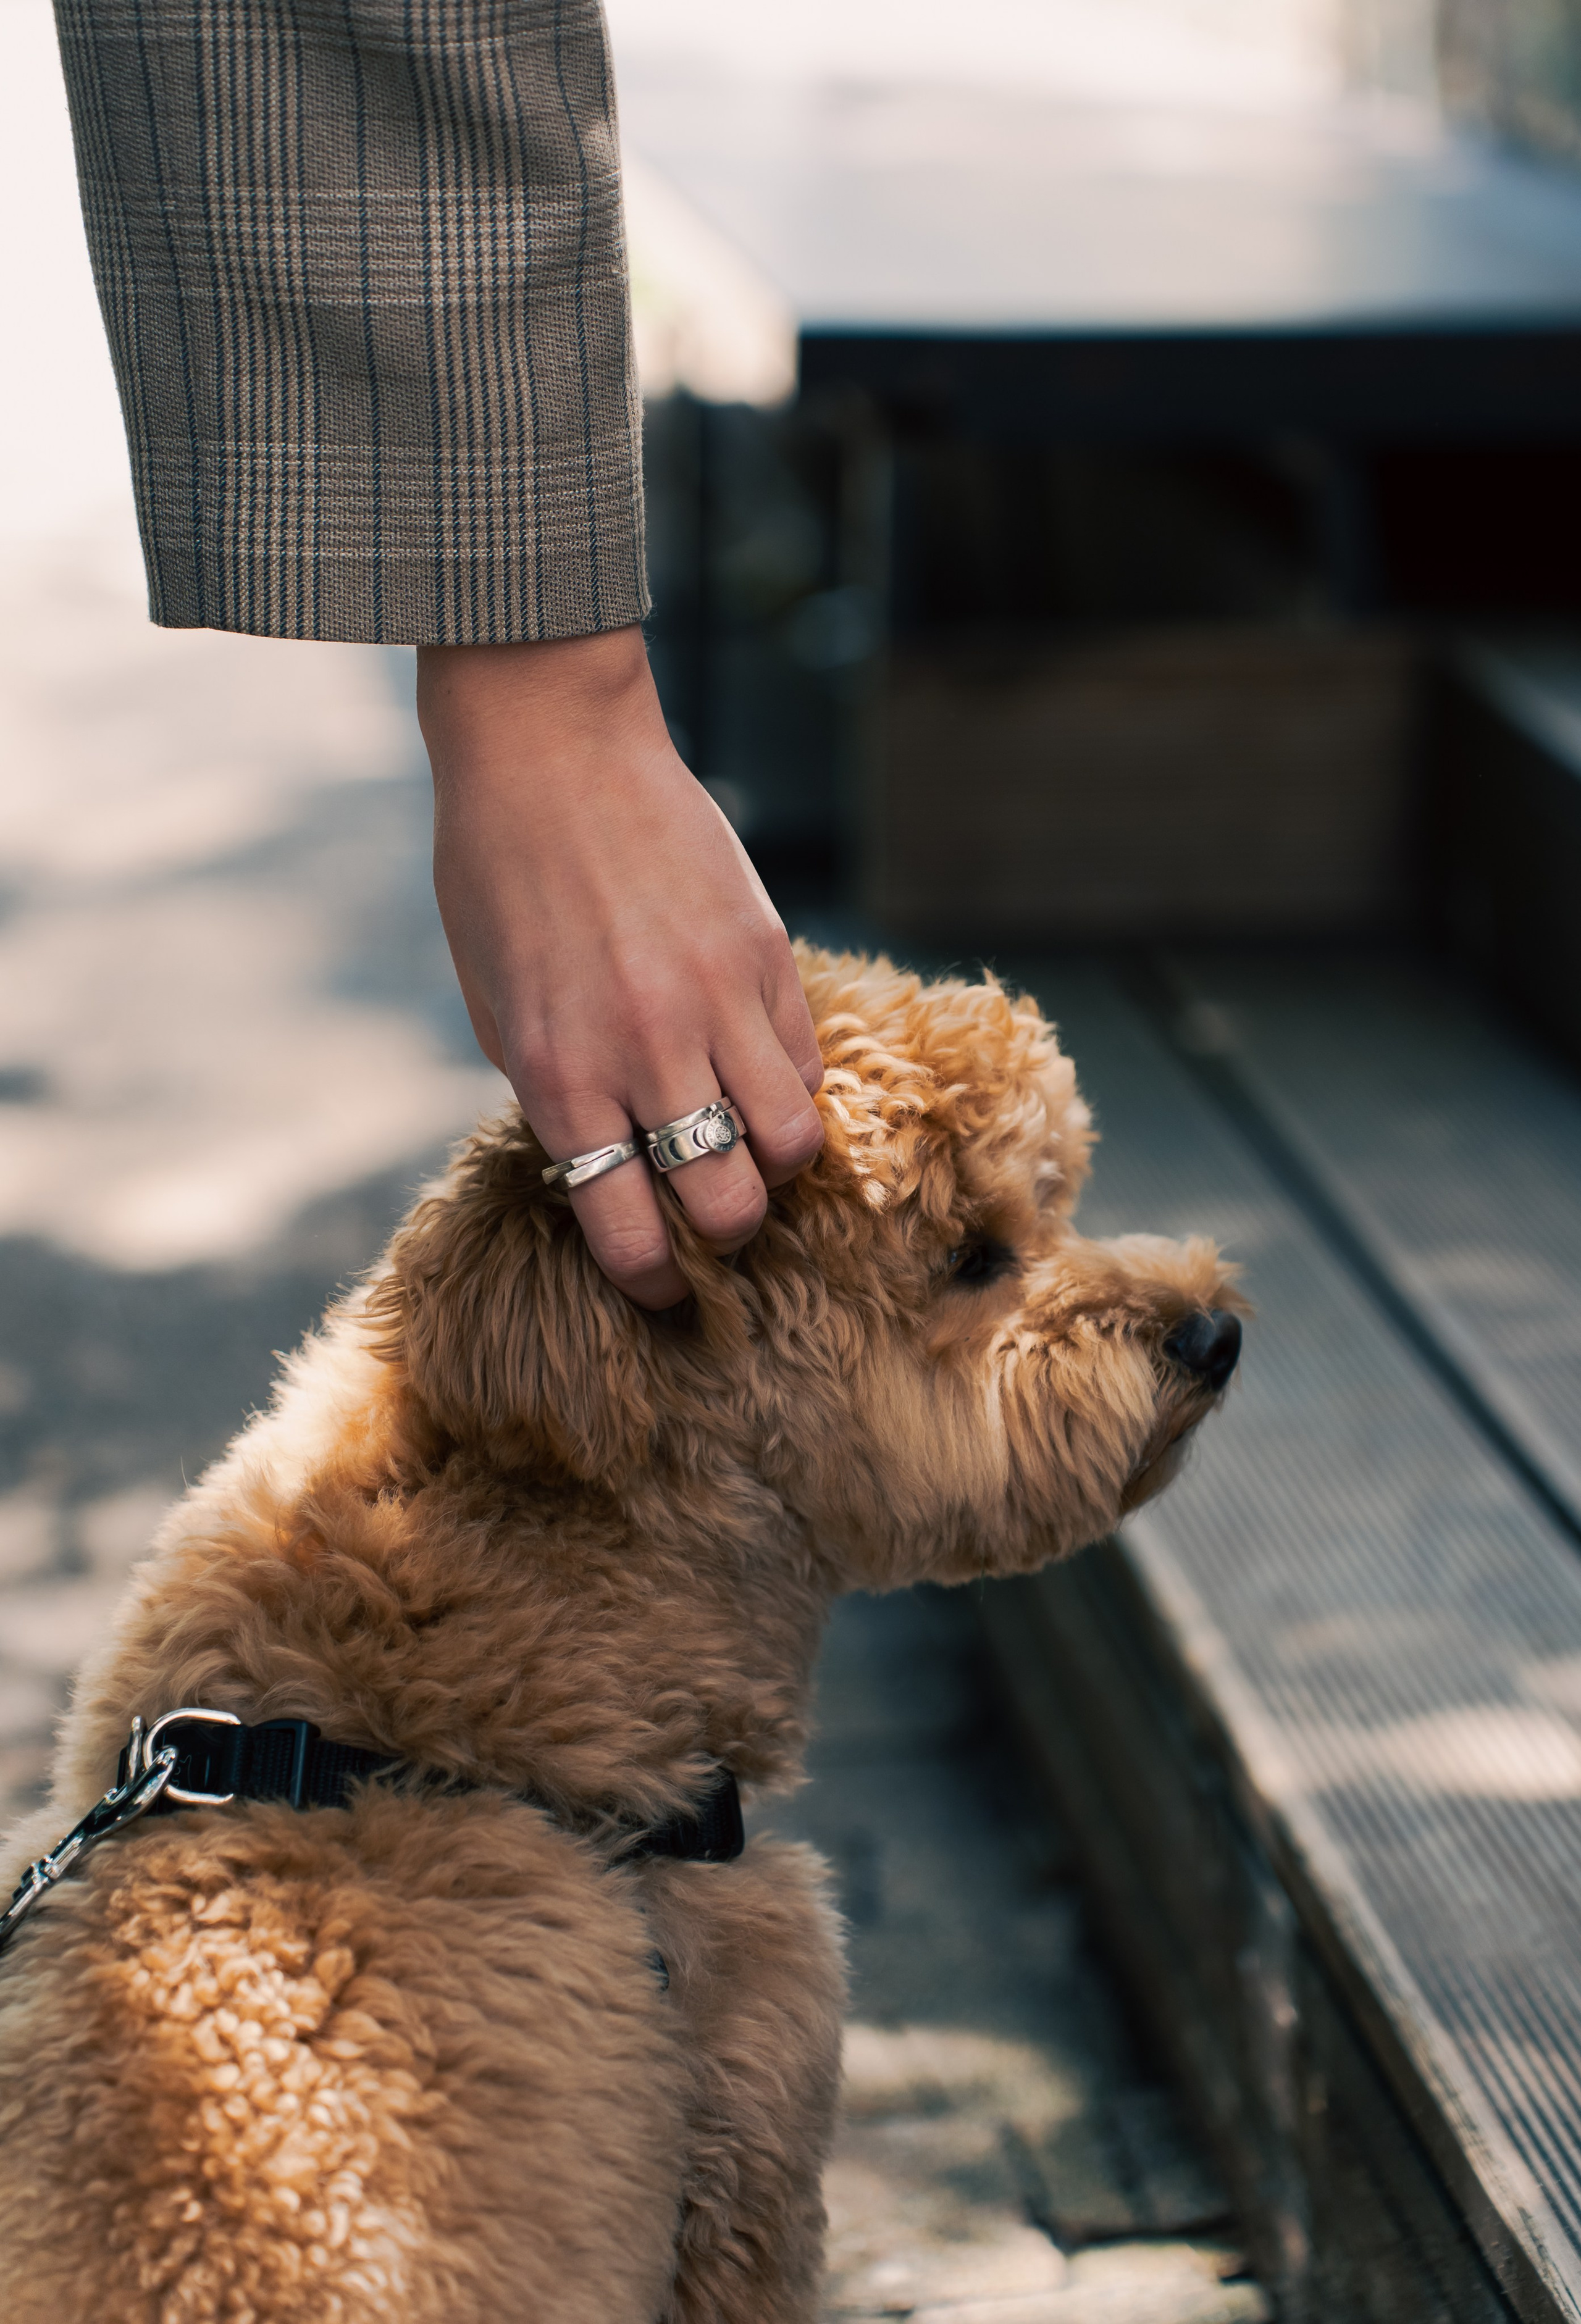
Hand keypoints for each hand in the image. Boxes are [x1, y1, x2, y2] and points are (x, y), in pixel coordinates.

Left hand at [417, 627, 823, 1308]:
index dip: (653, 1281)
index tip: (663, 1289)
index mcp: (560, 1076)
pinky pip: (804, 1061)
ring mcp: (716, 1001)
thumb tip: (609, 1166)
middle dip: (724, 1233)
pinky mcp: (766, 953)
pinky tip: (754, 1064)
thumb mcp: (496, 1006)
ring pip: (791, 1144)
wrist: (550, 749)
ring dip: (773, 1166)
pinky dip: (787, 1085)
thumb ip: (555, 1094)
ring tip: (747, 1144)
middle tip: (713, 1219)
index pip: (628, 1231)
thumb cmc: (500, 879)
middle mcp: (645, 1051)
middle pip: (729, 1205)